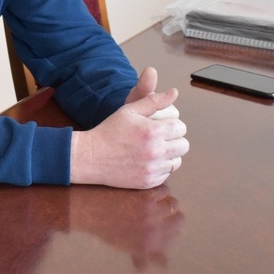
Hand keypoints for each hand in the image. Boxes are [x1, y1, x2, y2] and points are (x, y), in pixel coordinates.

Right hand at [71, 67, 188, 188]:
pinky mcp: (149, 181)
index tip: (160, 126)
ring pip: (177, 160)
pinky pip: (167, 173)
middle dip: (173, 139)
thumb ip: (154, 101)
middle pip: (183, 145)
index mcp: (152, 131)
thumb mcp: (128, 111)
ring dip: (169, 154)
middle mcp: (155, 151)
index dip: (171, 125)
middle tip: (158, 138)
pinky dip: (160, 167)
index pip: (180, 127)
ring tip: (153, 149)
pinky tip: (146, 161)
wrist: (90, 157)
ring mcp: (153, 168)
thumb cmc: (109, 131)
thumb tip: (174, 92)